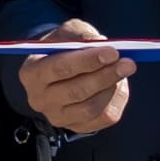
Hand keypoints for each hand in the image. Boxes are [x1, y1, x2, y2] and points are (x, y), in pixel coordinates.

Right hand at [16, 17, 133, 136]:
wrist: (59, 70)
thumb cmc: (62, 48)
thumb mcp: (67, 32)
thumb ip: (81, 34)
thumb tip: (100, 42)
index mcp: (31, 73)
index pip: (60, 68)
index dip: (88, 60)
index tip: (113, 52)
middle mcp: (39, 99)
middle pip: (76, 91)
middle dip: (106, 76)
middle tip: (128, 63)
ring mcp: (57, 117)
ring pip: (91, 108)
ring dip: (112, 88)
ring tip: (123, 70)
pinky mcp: (77, 127)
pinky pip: (102, 119)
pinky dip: (116, 100)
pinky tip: (118, 85)